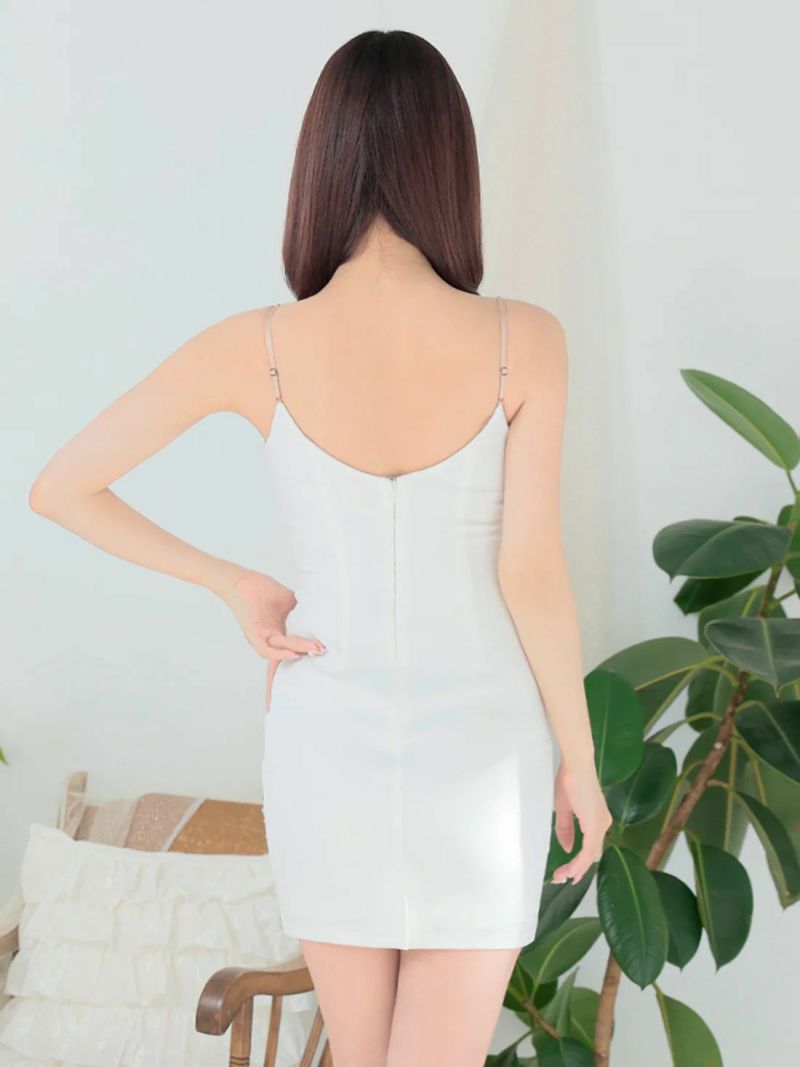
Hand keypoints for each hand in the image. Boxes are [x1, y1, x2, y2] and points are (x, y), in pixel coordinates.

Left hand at [219, 570, 325, 701]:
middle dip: (306, 665)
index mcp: (281, 635)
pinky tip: (294, 652)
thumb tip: (324, 616)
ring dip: (300, 650)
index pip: (292, 654)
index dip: (299, 670)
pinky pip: (267, 649)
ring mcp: (263, 640)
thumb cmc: (264, 591)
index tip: (312, 683)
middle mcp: (272, 641)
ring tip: (316, 648)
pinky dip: (281, 653)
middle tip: (327, 660)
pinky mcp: (254, 635)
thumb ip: (304, 613)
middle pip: (289, 660)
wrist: (243, 581)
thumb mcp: (291, 604)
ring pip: (283, 652)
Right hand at [550, 762, 612, 884]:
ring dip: (576, 868)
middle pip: (591, 854)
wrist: (577, 764)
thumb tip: (567, 848)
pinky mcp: (595, 825)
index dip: (579, 862)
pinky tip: (570, 870)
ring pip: (590, 855)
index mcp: (596, 819)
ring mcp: (601, 824)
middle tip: (560, 878)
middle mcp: (603, 823)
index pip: (590, 847)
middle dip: (577, 869)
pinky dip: (579, 862)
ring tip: (562, 877)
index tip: (565, 872)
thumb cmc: (569, 779)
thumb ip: (566, 829)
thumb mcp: (564, 808)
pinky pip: (588, 850)